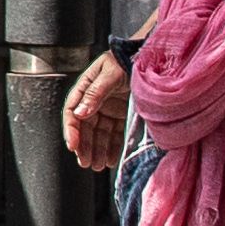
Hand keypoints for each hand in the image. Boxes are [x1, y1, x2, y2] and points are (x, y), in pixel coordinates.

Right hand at [59, 49, 130, 171]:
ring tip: (97, 166)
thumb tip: (79, 113)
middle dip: (85, 146)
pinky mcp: (121, 116)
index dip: (71, 130)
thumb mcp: (110, 74)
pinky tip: (110, 159)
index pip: (73, 111)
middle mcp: (94, 100)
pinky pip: (114, 135)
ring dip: (97, 150)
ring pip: (99, 134)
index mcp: (85, 87)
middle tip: (86, 163)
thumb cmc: (127, 60)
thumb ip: (95, 93)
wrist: (153, 59)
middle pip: (85, 127)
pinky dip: (112, 148)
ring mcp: (108, 109)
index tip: (73, 146)